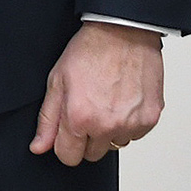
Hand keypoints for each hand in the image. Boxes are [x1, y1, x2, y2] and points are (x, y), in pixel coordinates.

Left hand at [31, 21, 164, 165]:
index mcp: (80, 118)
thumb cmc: (89, 52)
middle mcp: (107, 126)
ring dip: (109, 131)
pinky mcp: (151, 118)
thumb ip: (48, 120)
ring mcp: (132, 124)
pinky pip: (135, 134)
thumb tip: (39, 147)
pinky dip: (128, 123)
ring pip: (115, 144)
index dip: (65, 144)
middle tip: (87, 109)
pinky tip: (122, 100)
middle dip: (86, 138)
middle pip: (92, 155)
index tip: (67, 131)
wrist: (123, 33)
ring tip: (106, 101)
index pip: (69, 157)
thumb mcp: (57, 82)